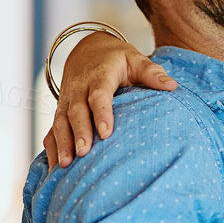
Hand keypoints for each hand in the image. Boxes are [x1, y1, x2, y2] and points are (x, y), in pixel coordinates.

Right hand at [44, 31, 175, 167]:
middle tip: (84, 153)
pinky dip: (52, 150)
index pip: (99, 95)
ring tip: (66, 165)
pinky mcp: (60, 113)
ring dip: (63, 144)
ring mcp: (66, 102)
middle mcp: (78, 90)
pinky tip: (54, 170)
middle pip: (76, 112)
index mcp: (99, 76)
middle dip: (79, 133)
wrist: (87, 51)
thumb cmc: (117, 60)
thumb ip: (151, 73)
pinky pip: (52, 131)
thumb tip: (171, 86)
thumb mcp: (135, 60)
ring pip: (60, 123)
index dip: (101, 113)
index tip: (107, 132)